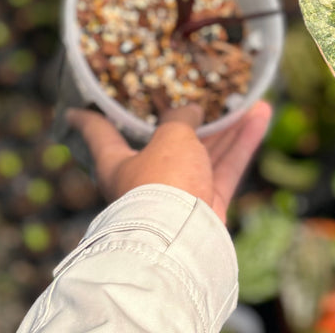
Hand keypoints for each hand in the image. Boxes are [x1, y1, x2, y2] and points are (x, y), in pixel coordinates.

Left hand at [66, 102, 271, 222]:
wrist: (184, 242)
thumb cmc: (163, 183)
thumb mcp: (169, 136)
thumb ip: (180, 118)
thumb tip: (191, 111)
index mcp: (117, 162)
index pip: (98, 133)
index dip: (87, 118)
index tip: (75, 109)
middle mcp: (145, 178)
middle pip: (166, 139)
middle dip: (186, 116)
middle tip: (197, 93)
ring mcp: (179, 194)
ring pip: (204, 151)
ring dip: (227, 125)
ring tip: (248, 98)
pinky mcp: (208, 206)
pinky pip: (226, 166)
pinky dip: (242, 142)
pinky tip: (260, 114)